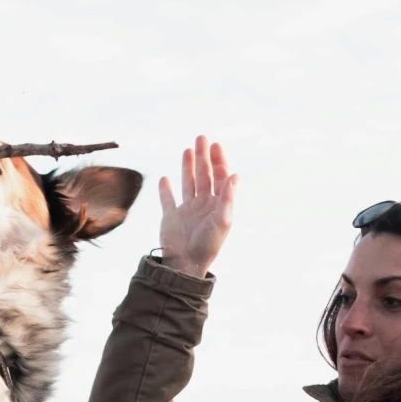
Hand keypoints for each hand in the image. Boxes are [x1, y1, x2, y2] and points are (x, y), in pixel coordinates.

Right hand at [158, 136, 236, 277]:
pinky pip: (167, 200)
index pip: (220, 177)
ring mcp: (187, 210)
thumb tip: (235, 174)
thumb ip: (228, 197)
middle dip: (203, 157)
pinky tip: (165, 179)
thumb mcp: (223, 220)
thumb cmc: (207, 244)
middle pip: (204, 175)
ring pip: (188, 183)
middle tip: (201, 138)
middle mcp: (203, 205)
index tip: (215, 145)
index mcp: (217, 205)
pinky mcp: (170, 217)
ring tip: (187, 150)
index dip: (218, 161)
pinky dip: (165, 190)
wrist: (185, 263)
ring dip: (187, 167)